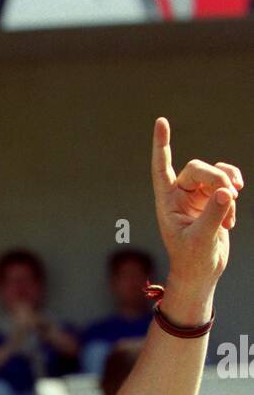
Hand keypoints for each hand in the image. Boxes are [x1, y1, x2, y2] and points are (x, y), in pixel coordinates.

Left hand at [150, 117, 241, 291]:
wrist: (202, 272)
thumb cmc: (193, 259)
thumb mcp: (201, 240)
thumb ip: (213, 215)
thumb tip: (225, 192)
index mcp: (167, 202)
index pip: (161, 168)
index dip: (161, 145)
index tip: (161, 122)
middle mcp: (180, 195)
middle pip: (198, 168)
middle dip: (216, 179)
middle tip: (230, 197)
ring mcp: (197, 196)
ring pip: (215, 173)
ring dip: (227, 188)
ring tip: (230, 215)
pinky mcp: (213, 200)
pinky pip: (225, 182)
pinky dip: (232, 192)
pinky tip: (232, 213)